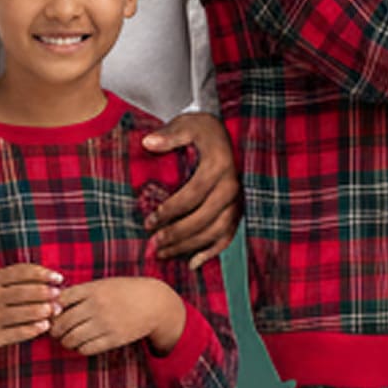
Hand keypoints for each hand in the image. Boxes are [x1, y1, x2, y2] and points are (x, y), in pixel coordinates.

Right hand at [0, 264, 64, 367]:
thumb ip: (14, 280)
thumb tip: (49, 278)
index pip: (21, 272)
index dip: (42, 273)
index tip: (59, 278)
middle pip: (24, 292)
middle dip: (45, 292)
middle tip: (59, 295)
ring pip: (23, 313)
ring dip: (43, 311)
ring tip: (55, 310)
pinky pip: (18, 332)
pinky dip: (34, 329)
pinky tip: (45, 326)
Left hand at [50, 275, 184, 356]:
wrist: (154, 303)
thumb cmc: (125, 292)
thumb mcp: (103, 285)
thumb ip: (81, 292)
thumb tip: (54, 303)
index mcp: (92, 289)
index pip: (60, 300)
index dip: (51, 308)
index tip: (51, 312)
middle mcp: (96, 306)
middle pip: (62, 322)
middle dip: (54, 329)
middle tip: (54, 331)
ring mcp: (104, 324)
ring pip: (72, 338)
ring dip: (65, 341)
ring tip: (67, 339)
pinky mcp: (113, 339)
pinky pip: (86, 349)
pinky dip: (79, 348)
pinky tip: (82, 344)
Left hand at [141, 111, 240, 266]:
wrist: (229, 135)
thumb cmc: (203, 130)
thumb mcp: (187, 125)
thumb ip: (169, 134)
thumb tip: (148, 143)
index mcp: (218, 165)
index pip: (192, 194)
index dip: (170, 211)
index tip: (149, 221)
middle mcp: (232, 186)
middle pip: (204, 218)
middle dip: (177, 234)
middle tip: (153, 244)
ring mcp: (238, 201)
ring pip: (215, 231)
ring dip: (189, 246)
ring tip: (164, 254)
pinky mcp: (239, 211)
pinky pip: (228, 236)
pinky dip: (211, 252)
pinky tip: (192, 263)